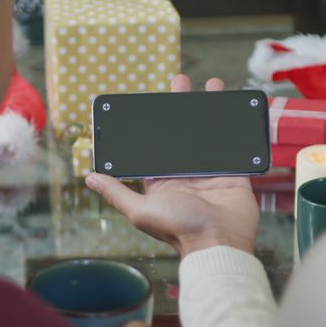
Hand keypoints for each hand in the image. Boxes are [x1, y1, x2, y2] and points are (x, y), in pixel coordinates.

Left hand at [85, 75, 260, 255]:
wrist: (218, 243)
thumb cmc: (178, 229)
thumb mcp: (141, 210)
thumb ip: (116, 193)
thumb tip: (90, 178)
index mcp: (163, 181)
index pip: (156, 146)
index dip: (155, 124)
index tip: (153, 101)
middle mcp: (186, 174)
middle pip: (184, 133)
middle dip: (182, 107)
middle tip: (180, 83)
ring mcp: (211, 173)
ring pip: (210, 134)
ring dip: (211, 110)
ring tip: (213, 87)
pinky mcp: (233, 174)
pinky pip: (234, 146)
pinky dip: (235, 128)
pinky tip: (234, 108)